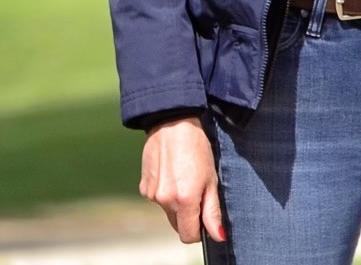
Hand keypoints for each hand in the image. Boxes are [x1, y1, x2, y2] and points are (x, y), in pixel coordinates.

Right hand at [139, 117, 222, 244]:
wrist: (171, 124)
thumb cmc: (196, 150)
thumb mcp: (211, 181)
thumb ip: (213, 212)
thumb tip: (217, 236)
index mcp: (184, 200)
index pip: (188, 236)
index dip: (199, 231)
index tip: (204, 217)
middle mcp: (164, 200)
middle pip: (177, 226)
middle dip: (188, 218)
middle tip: (196, 194)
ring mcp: (151, 193)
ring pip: (167, 212)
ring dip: (176, 204)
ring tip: (182, 180)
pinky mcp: (143, 186)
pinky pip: (157, 200)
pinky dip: (165, 194)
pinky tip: (170, 175)